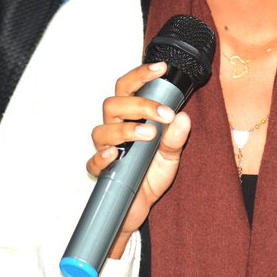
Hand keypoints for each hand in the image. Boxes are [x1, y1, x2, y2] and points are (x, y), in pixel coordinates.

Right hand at [87, 61, 190, 258]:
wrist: (139, 209)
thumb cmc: (151, 176)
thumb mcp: (170, 157)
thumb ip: (175, 138)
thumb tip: (184, 118)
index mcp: (130, 118)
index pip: (128, 88)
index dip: (141, 75)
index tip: (161, 68)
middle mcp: (114, 129)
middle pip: (113, 103)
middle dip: (139, 104)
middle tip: (164, 113)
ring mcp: (106, 149)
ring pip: (102, 129)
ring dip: (126, 128)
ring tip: (149, 134)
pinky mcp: (101, 172)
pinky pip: (93, 161)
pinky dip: (102, 156)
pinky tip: (116, 155)